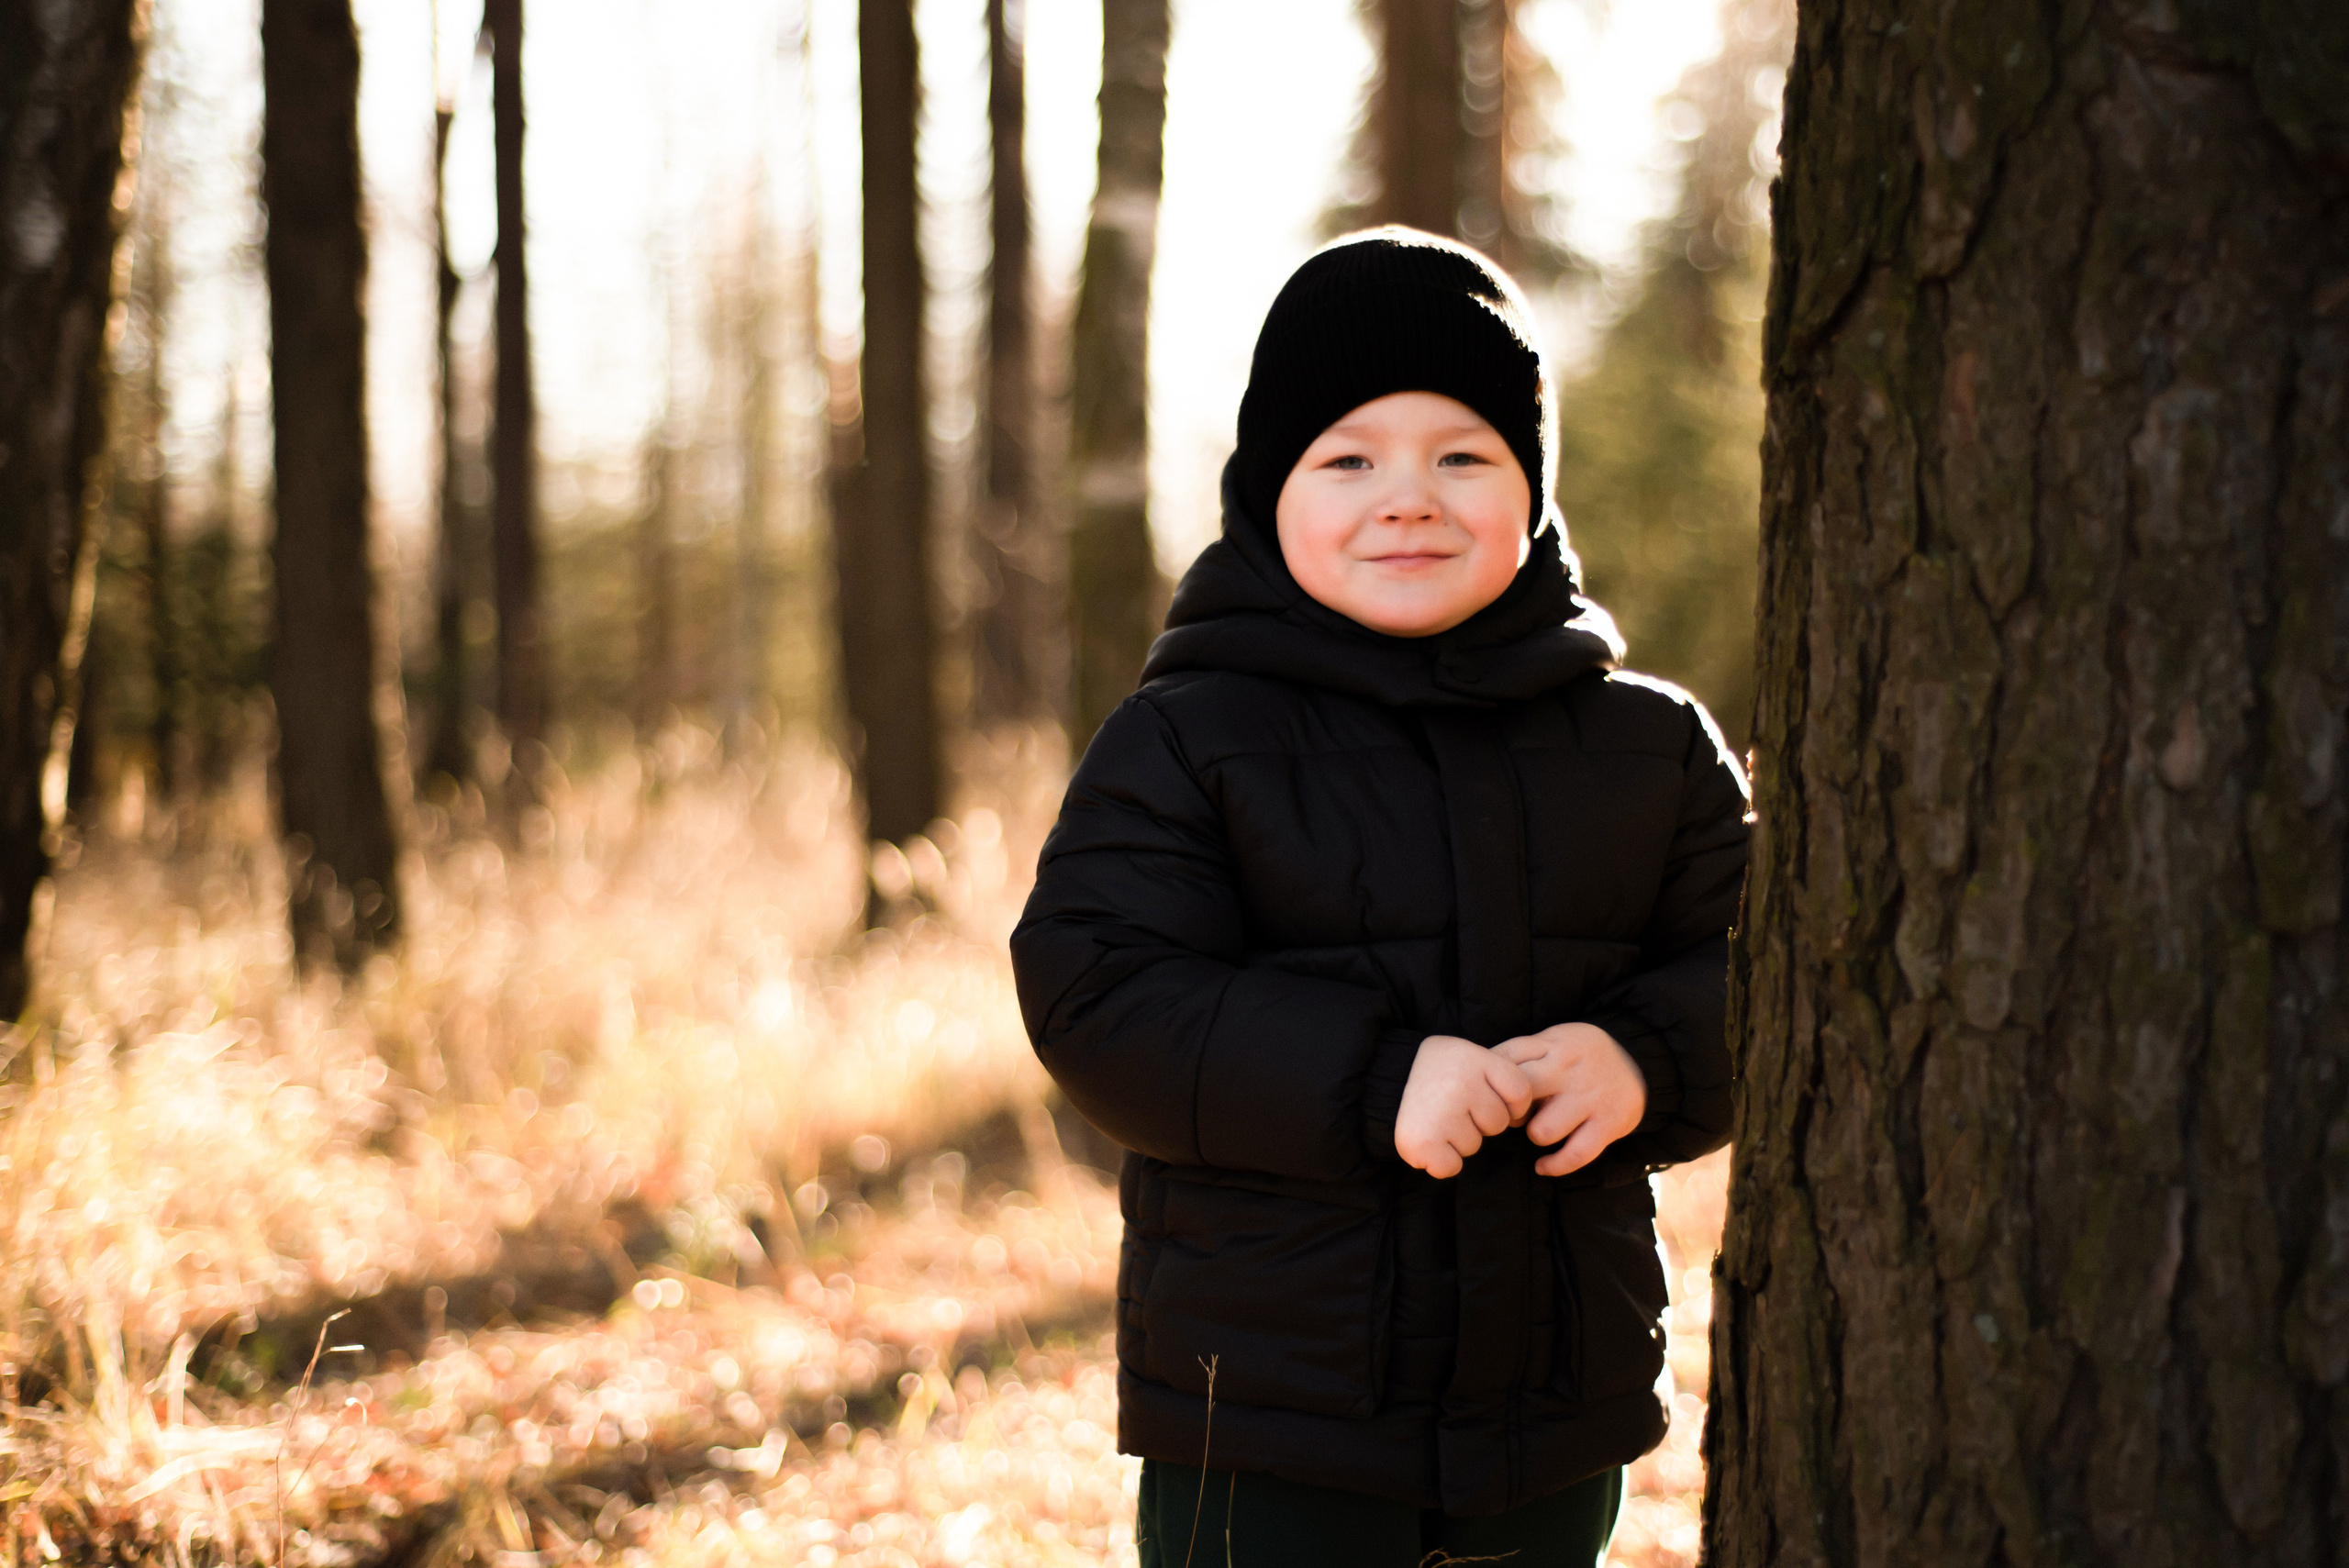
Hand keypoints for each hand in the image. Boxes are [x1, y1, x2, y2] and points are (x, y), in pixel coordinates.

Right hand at [1394, 1035, 1533, 1178]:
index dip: (1506, 1100)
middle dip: (1479, 1121)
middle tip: (1450, 1103)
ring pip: (1475, 1144)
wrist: (1385, 1080)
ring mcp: (1442, 1112)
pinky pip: (1451, 1167)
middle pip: (1498, 1122)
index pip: (1521, 1094)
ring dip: (1459, 1139)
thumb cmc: (1439, 1076)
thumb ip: (1501, 1080)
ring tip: (1436, 1118)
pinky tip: (1428, 1139)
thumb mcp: (1472, 1060)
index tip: (1480, 1089)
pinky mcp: (1424, 1141)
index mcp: (1476, 1058)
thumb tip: (1526, 1119)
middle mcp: (1460, 1081)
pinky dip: (1441, 1162)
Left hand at [1492, 1022, 1645, 1176]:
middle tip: (1513, 1115)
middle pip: (1519, 1095)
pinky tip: (1543, 1165)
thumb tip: (1478, 1075)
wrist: (1641, 1063)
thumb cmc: (1581, 1056)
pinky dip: (1554, 1165)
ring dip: (1535, 1135)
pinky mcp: (1608, 1125)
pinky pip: (1574, 1154)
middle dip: (1509, 1111)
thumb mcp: (1554, 1040)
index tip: (1491, 1093)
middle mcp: (1570, 1071)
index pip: (1505, 1060)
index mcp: (1552, 1045)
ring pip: (1542, 1130)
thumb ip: (1522, 1054)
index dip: (1491, 1082)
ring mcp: (1590, 1099)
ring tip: (1539, 1130)